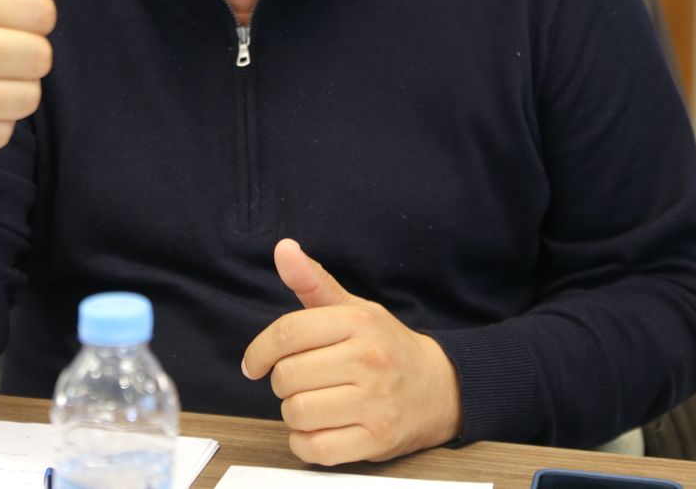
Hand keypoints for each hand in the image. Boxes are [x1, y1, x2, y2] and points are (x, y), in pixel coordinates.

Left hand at [242, 238, 462, 464]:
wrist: (440, 389)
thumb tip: (283, 248)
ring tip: (312, 404)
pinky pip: (316, 449)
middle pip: (287, 376)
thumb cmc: (386, 347)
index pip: (287, 334)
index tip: (254, 364)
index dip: (259, 351)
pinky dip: (305, 443)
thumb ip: (313, 281)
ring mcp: (375, 403)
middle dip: (282, 383)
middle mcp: (368, 360)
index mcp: (358, 322)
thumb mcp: (354, 308)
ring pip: (298, 413)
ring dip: (294, 413)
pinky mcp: (377, 440)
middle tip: (300, 382)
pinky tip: (317, 429)